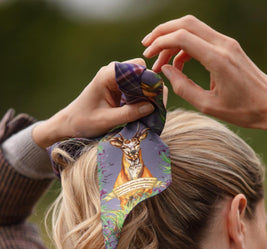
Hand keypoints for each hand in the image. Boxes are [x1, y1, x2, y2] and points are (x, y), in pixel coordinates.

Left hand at [33, 59, 154, 147]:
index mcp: (108, 75)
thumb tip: (152, 107)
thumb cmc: (84, 122)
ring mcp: (116, 79)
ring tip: (152, 111)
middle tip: (157, 107)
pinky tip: (144, 111)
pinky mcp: (118, 88)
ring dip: (147, 94)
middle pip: (142, 72)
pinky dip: (141, 98)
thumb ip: (129, 114)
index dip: (150, 82)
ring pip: (141, 80)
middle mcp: (113, 73)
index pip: (138, 68)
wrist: (69, 123)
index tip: (157, 100)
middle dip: (151, 88)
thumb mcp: (107, 121)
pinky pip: (136, 88)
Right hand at [142, 16, 266, 139]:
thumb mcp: (208, 105)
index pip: (181, 37)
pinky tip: (179, 65)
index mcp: (217, 59)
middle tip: (147, 49)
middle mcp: (223, 44)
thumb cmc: (243, 110)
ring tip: (161, 63)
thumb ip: (183, 87)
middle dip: (163, 33)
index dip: (160, 43)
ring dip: (173, 40)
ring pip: (193, 28)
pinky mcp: (230, 47)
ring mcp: (228, 43)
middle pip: (186, 23)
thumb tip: (166, 71)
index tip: (148, 57)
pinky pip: (202, 38)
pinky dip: (186, 46)